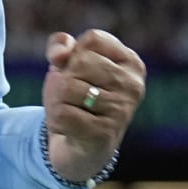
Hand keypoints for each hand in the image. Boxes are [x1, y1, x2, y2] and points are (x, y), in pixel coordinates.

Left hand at [42, 29, 145, 183]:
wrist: (80, 149)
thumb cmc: (76, 99)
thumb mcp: (67, 65)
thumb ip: (61, 47)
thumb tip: (60, 55)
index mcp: (131, 63)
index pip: (93, 39)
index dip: (73, 52)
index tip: (76, 71)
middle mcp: (133, 85)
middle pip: (79, 62)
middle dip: (62, 78)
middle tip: (70, 97)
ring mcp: (121, 111)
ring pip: (67, 88)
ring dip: (55, 100)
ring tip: (68, 111)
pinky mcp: (104, 134)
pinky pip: (62, 114)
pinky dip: (54, 119)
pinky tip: (66, 127)